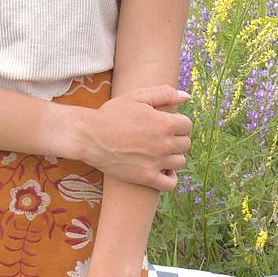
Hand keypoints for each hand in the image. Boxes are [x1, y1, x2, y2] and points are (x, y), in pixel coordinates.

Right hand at [71, 87, 192, 190]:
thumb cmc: (112, 114)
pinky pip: (171, 183)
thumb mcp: (137, 96)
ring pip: (180, 162)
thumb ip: (164, 93)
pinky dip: (170, 177)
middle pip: (185, 143)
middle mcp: (165, 143)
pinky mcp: (147, 178)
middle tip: (159, 136)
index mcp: (165, 123)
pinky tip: (162, 170)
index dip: (177, 123)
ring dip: (173, 156)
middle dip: (176, 138)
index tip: (165, 123)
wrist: (89, 137)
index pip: (187, 125)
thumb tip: (187, 96)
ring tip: (158, 152)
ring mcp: (157, 162)